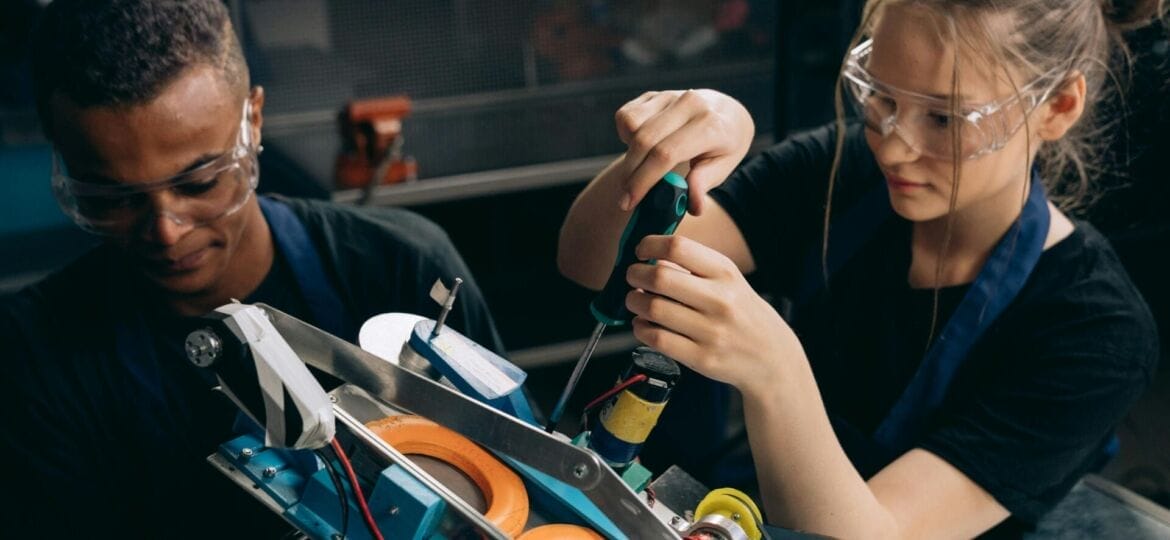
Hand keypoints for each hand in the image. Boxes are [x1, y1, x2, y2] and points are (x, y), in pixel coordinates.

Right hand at [614, 89, 753, 214]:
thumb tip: (693, 207)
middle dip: (630, 174)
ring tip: (641, 169)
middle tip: (625, 198)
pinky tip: (640, 147)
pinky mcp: (654, 94)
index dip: (644, 180)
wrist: (726, 111)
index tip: (630, 202)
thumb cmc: (723, 145)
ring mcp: (669, 96)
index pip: (667, 153)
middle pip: (644, 141)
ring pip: (631, 126)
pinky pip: (626, 116)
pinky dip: (626, 136)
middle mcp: (689, 104)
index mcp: (710, 125)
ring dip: (629, 154)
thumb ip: (704, 184)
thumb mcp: (723, 167)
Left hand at [624, 235, 797, 392]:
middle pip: (660, 277)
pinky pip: (657, 338)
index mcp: (725, 273)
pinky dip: (641, 328)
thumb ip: (693, 268)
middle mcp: (721, 300)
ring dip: (634, 302)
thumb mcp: (728, 282)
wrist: (773, 357)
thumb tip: (650, 260)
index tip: (641, 251)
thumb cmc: (742, 313)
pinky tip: (643, 323)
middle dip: (635, 275)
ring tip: (636, 301)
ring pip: (653, 308)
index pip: (678, 247)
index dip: (649, 245)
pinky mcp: (702, 358)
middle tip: (632, 278)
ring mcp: (712, 331)